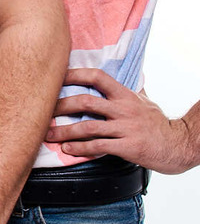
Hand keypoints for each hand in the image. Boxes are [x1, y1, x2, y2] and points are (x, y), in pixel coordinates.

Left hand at [46, 68, 198, 173]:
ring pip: (88, 126)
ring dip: (65, 131)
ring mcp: (126, 128)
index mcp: (124, 94)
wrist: (180, 145)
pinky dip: (81, 148)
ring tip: (49, 135)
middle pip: (85, 102)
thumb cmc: (159, 123)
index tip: (55, 76)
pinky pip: (99, 146)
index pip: (96, 76)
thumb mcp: (142, 101)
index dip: (74, 74)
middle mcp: (123, 109)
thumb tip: (115, 77)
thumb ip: (125, 91)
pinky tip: (68, 149)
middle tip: (42, 111)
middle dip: (60, 106)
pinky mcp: (129, 147)